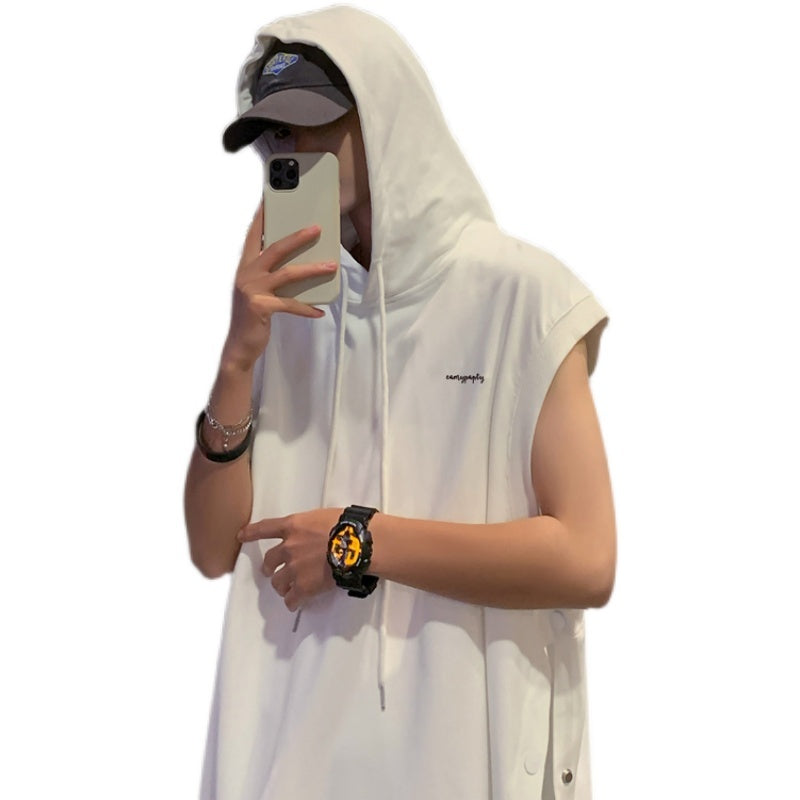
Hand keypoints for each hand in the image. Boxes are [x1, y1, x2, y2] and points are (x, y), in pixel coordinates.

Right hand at [222, 199, 337, 369]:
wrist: (239, 346)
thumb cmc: (253, 316)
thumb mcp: (259, 291)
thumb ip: (272, 276)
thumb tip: (300, 264)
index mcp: (245, 267)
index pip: (252, 235)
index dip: (261, 217)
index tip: (269, 199)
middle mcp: (246, 274)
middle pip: (275, 248)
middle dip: (297, 237)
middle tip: (317, 229)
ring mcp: (252, 290)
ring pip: (287, 274)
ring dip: (312, 269)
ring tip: (331, 267)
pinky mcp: (261, 307)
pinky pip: (290, 304)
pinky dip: (307, 308)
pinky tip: (319, 311)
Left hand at [237, 508, 342, 610]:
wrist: (357, 544)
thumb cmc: (347, 526)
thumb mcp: (323, 517)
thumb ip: (310, 526)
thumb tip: (313, 533)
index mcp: (293, 526)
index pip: (265, 528)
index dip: (251, 533)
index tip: (241, 535)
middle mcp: (289, 547)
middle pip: (269, 560)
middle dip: (269, 567)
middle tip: (272, 571)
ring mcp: (295, 568)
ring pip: (277, 582)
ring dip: (281, 586)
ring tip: (288, 590)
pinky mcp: (304, 586)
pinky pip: (292, 599)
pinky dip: (293, 602)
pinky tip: (295, 603)